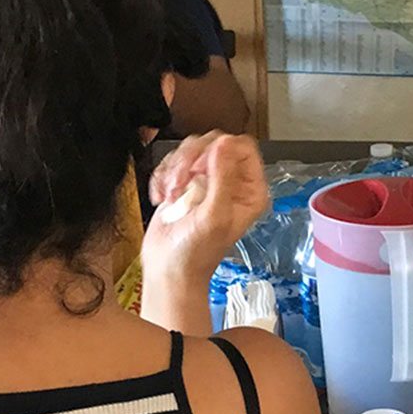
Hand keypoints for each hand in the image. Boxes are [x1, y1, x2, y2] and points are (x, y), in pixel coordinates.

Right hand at [142, 132, 269, 283]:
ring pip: (191, 149)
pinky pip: (172, 162)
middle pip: (214, 143)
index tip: (201, 168)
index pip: (243, 148)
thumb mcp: (214, 216)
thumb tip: (223, 143)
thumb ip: (222, 178)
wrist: (167, 270)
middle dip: (191, 159)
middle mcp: (232, 183)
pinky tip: (162, 198)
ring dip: (174, 169)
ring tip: (171, 196)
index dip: (220, 150)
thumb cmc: (195, 254)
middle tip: (181, 183)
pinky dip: (163, 177)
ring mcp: (207, 181)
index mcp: (250, 190)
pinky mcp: (185, 183)